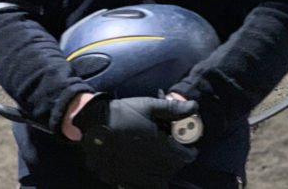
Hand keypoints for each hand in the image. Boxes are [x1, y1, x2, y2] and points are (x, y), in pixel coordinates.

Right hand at [72, 94, 198, 187]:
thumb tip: (195, 107)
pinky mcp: (121, 179)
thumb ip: (174, 109)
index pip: (185, 157)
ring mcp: (135, 175)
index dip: (189, 150)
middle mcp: (149, 166)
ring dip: (164, 171)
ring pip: (159, 181)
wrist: (92, 124)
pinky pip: (140, 187)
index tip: (187, 144)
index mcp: (159, 148)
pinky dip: (147, 181)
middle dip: (176, 159)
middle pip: (173, 169)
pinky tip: (144, 169)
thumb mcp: (149, 106)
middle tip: (172, 147)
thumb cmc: (123, 113)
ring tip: (159, 158)